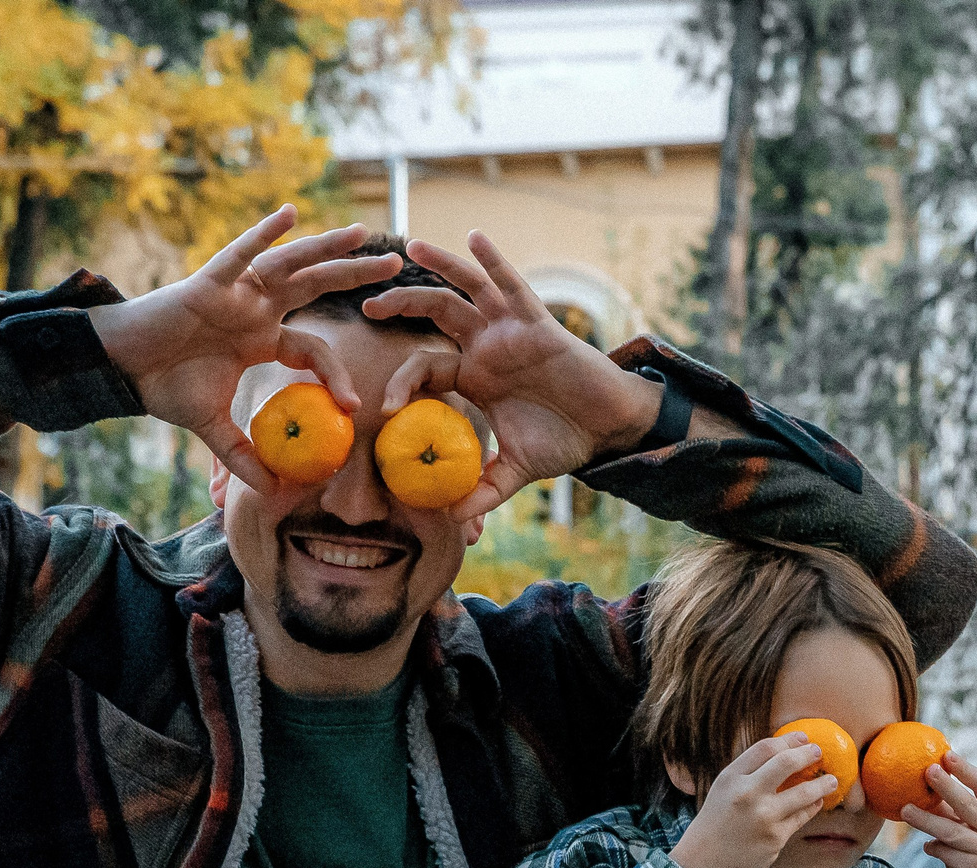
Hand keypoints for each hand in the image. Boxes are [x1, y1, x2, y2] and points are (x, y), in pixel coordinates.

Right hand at [86, 207, 400, 495]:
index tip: (354, 405)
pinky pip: (241, 255)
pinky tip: (290, 215)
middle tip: (395, 264)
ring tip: (361, 233)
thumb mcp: (212, 427)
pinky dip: (263, 234)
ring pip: (288, 265)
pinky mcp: (208, 283)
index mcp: (260, 340)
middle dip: (353, 275)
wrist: (120, 367)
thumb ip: (244, 455)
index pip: (312, 350)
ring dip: (324, 248)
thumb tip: (271, 494)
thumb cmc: (163, 387)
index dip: (335, 374)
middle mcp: (254, 310)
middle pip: (314, 288)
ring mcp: (234, 293)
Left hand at [363, 232, 667, 505]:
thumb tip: (451, 521)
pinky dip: (494, 261)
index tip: (387, 408)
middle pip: (436, 313)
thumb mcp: (515, 470)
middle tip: (368, 306)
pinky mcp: (537, 323)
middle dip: (401, 303)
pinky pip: (512, 286)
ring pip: (467, 289)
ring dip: (439, 265)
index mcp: (474, 376)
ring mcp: (510, 331)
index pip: (426, 365)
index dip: (403, 382)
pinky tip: (475, 237)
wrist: (608, 428)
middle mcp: (486, 346)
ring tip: (410, 246)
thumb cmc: (564, 441)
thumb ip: (482, 490)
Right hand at [671, 736, 835, 867]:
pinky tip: (818, 802)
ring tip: (832, 780)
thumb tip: (782, 756)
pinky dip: (813, 806)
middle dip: (809, 754)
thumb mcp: (723, 791)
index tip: (802, 738)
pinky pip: (803, 816)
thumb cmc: (714, 826)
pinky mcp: (776, 837)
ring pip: (804, 792)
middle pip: (787, 762)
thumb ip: (748, 774)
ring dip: (822, 783)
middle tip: (819, 752)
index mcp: (731, 778)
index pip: (765, 748)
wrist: (702, 866)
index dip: (789, 740)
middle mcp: (747, 793)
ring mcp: (763, 816)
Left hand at [903, 754, 976, 867]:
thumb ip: (956, 812)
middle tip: (926, 770)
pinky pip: (945, 851)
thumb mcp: (971, 834)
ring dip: (925, 819)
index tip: (947, 755)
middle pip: (969, 804)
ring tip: (905, 809)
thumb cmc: (973, 860)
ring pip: (951, 830)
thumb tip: (926, 780)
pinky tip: (928, 848)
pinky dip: (933, 847)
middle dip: (946, 785)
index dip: (967, 770)